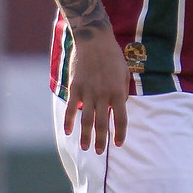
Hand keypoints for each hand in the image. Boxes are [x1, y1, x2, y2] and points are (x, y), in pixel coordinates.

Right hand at [63, 28, 130, 152]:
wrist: (94, 40)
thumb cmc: (112, 56)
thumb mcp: (124, 73)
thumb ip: (122, 92)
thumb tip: (119, 108)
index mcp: (118, 92)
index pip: (121, 119)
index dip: (120, 133)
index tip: (118, 143)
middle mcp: (103, 94)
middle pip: (103, 123)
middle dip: (101, 140)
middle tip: (99, 152)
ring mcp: (87, 91)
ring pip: (86, 119)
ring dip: (86, 135)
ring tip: (86, 147)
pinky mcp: (75, 87)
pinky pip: (71, 108)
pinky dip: (69, 121)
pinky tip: (68, 132)